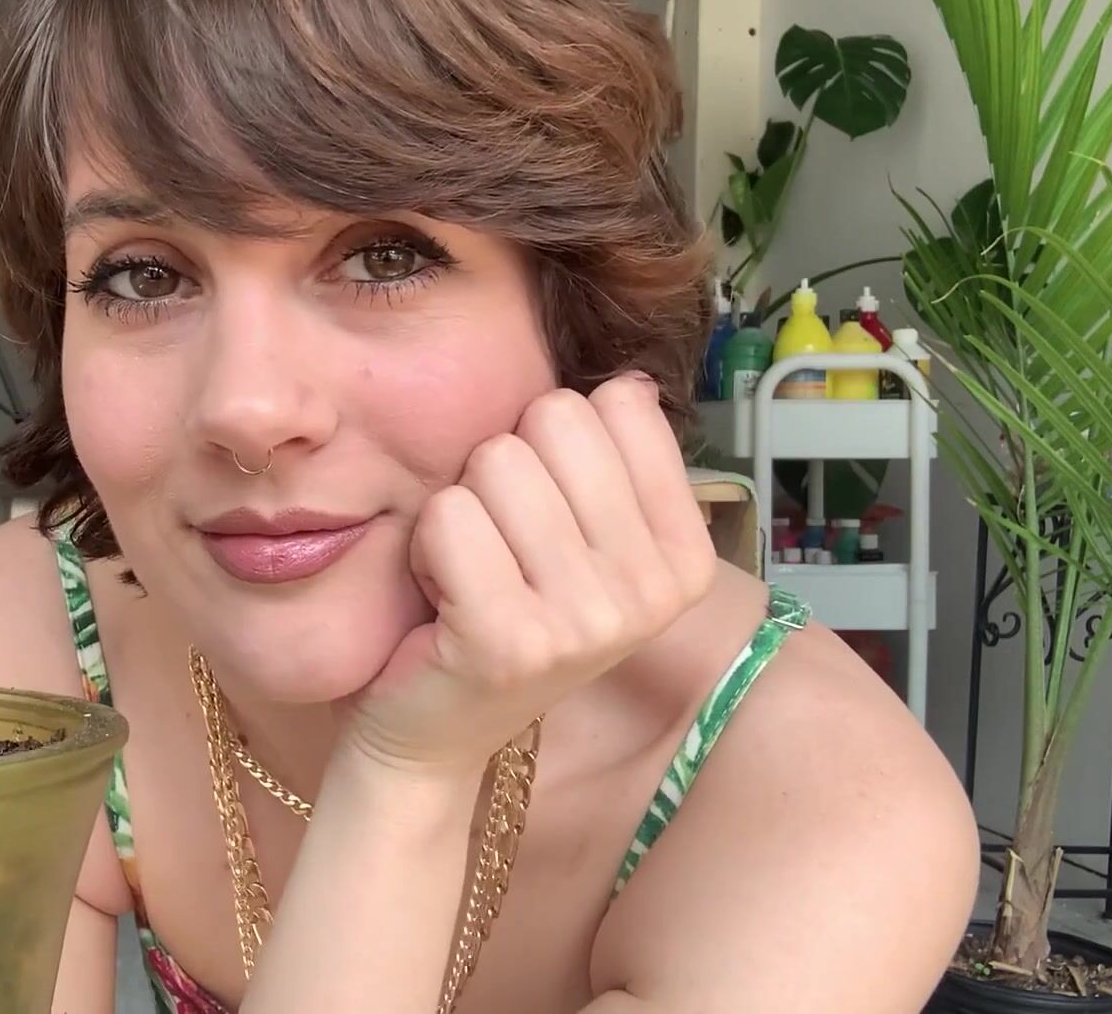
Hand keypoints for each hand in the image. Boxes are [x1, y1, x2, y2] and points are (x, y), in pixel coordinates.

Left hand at [347, 374, 717, 774]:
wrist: (435, 730)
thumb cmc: (502, 611)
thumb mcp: (582, 537)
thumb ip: (610, 459)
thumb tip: (630, 382)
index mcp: (684, 557)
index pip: (617, 404)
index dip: (554, 444)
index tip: (547, 518)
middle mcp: (651, 592)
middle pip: (554, 419)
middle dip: (504, 467)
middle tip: (500, 545)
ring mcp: (587, 620)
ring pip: (496, 459)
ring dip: (462, 508)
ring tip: (473, 573)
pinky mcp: (510, 641)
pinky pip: (448, 514)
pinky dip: (426, 545)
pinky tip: (444, 600)